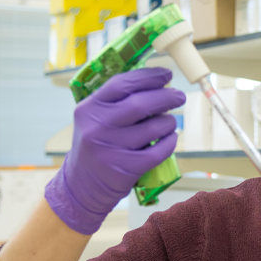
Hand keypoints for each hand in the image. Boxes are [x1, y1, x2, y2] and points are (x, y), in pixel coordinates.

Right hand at [46, 68, 184, 234]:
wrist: (81, 186)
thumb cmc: (95, 146)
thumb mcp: (93, 119)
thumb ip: (116, 101)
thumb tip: (155, 83)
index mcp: (89, 108)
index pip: (122, 84)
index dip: (149, 76)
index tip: (166, 75)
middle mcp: (98, 127)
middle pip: (141, 104)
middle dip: (166, 97)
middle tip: (179, 97)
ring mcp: (111, 149)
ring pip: (153, 128)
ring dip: (169, 121)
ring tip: (170, 121)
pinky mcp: (125, 169)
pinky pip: (158, 151)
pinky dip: (170, 142)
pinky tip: (170, 139)